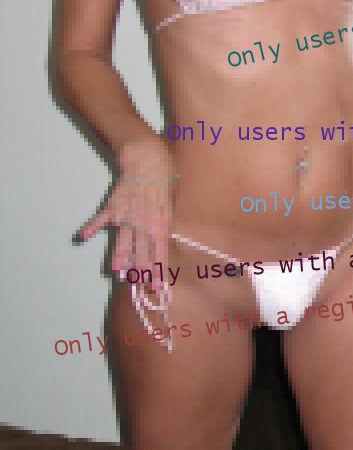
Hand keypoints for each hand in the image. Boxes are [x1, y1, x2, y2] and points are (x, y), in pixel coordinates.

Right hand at [79, 139, 175, 289]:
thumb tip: (163, 241)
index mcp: (160, 224)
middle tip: (141, 288)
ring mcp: (126, 216)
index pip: (160, 253)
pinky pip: (100, 219)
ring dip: (120, 258)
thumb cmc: (164, 182)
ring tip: (117, 273)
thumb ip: (166, 224)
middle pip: (141, 252)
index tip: (159, 287)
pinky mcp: (113, 207)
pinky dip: (91, 227)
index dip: (159, 271)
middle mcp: (143, 223)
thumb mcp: (172, 205)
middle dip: (142, 272)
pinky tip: (82, 237)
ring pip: (122, 241)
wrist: (148, 161)